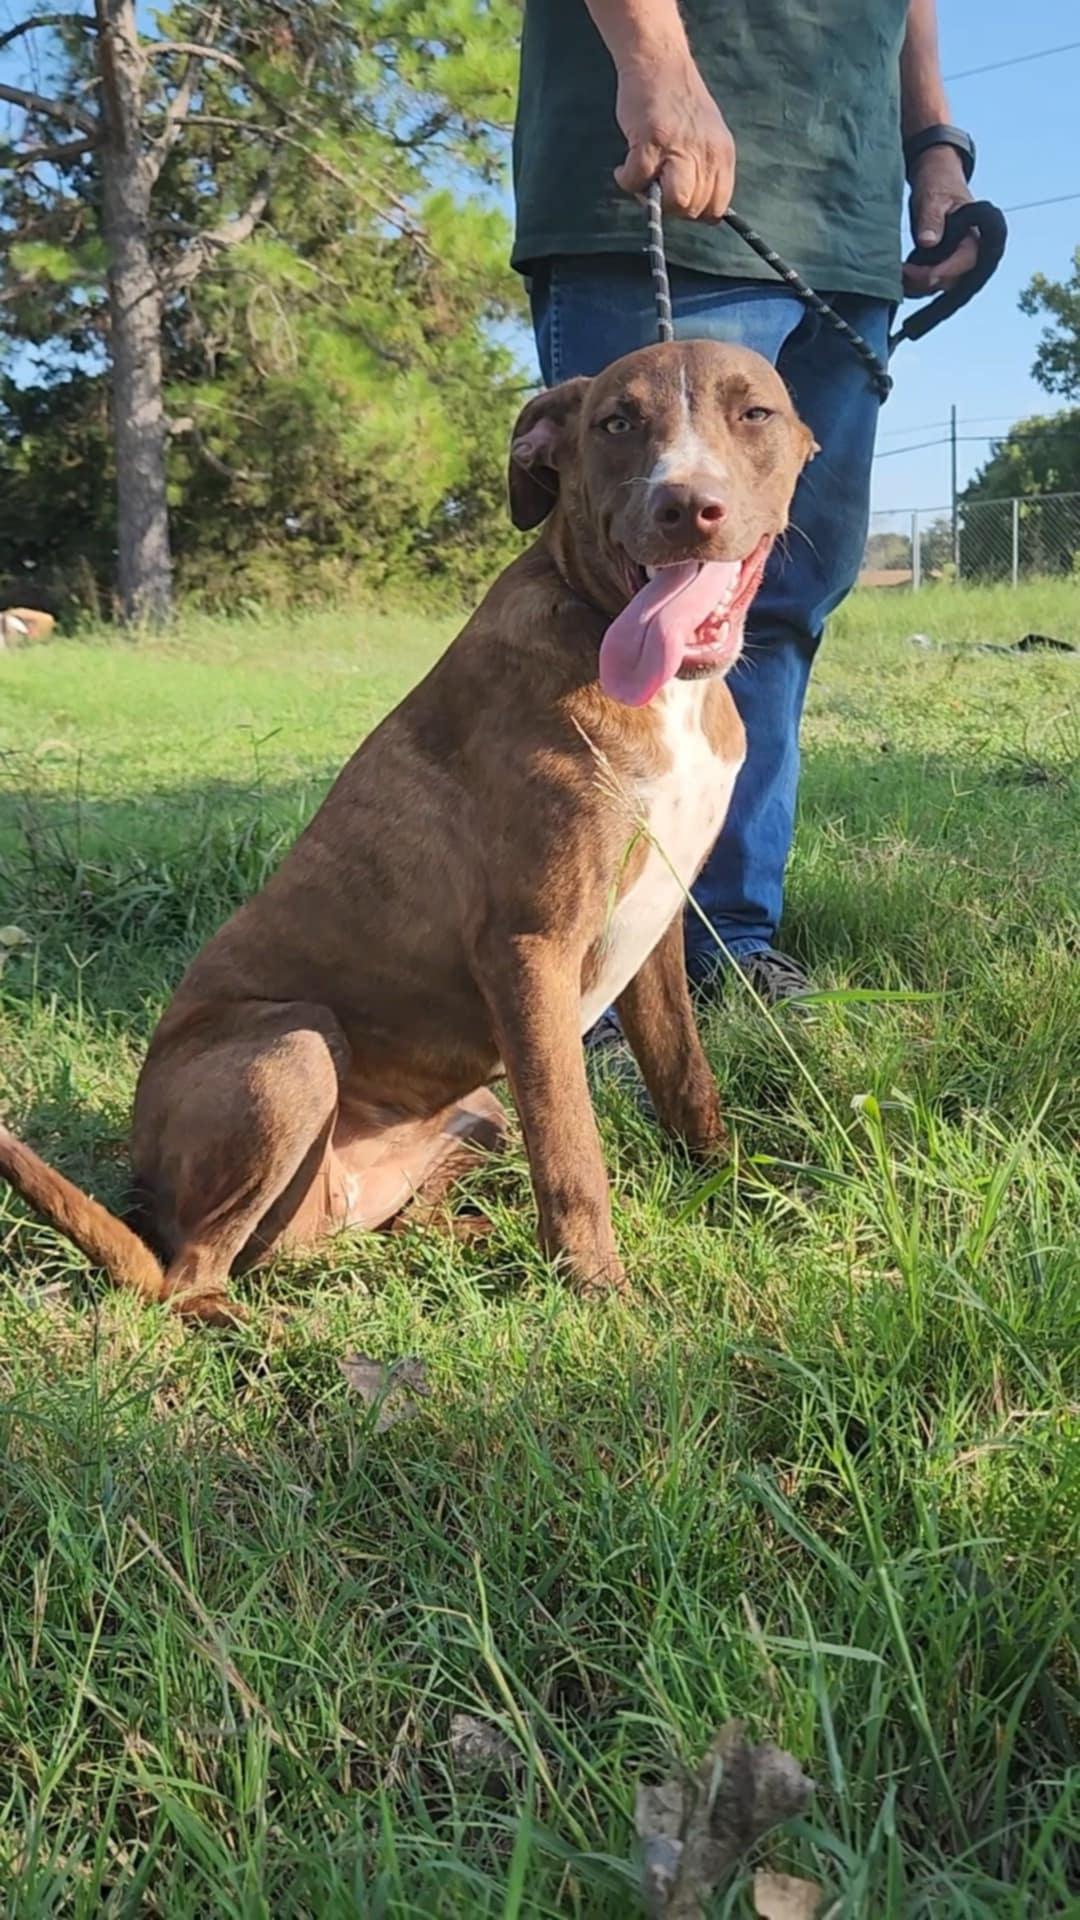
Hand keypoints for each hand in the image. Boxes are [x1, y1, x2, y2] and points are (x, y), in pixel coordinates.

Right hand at [613, 54, 734, 221]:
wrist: (659, 61)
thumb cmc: (678, 101)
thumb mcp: (707, 136)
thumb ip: (705, 168)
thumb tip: (695, 209)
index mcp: (722, 154)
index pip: (717, 207)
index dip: (695, 211)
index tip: (679, 198)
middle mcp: (705, 153)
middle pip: (694, 209)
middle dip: (671, 207)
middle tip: (656, 186)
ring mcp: (679, 147)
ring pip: (675, 202)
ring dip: (653, 200)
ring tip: (642, 180)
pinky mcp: (651, 141)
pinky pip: (637, 181)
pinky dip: (626, 180)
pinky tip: (623, 169)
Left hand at [903, 146, 978, 295]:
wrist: (935, 179)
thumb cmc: (939, 183)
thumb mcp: (934, 196)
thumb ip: (932, 218)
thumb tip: (928, 242)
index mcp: (975, 237)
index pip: (961, 265)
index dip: (938, 274)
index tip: (915, 273)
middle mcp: (968, 255)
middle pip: (949, 282)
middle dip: (922, 282)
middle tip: (899, 271)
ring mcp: (954, 262)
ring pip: (936, 287)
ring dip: (915, 286)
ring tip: (896, 271)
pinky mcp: (939, 265)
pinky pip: (927, 283)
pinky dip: (912, 283)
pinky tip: (898, 272)